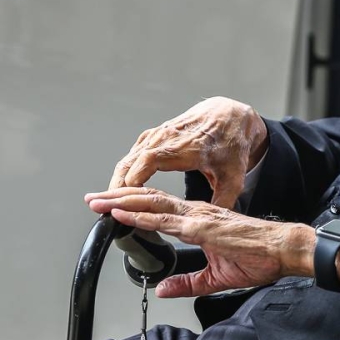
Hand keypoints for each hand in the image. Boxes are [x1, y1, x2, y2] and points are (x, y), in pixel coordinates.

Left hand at [85, 187, 315, 297]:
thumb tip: (163, 289)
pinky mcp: (204, 227)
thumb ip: (187, 283)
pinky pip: (168, 220)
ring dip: (123, 202)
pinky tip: (124, 214)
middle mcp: (196, 212)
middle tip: (92, 198)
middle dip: (118, 198)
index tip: (108, 206)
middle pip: (150, 200)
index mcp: (199, 220)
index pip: (158, 208)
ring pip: (153, 203)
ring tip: (98, 200)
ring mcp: (199, 217)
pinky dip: (143, 216)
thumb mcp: (215, 278)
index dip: (132, 206)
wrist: (283, 250)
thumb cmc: (258, 257)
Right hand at [110, 97, 267, 207]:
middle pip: (130, 163)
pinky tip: (123, 186)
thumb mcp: (234, 176)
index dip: (132, 183)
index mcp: (184, 148)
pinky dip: (124, 170)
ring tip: (109, 201)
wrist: (230, 116)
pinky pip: (133, 154)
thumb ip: (223, 200)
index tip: (123, 204)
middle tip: (106, 208)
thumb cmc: (231, 142)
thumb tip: (214, 223)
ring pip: (128, 158)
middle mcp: (167, 138)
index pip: (147, 163)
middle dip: (115, 187)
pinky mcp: (155, 135)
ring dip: (117, 180)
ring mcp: (158, 134)